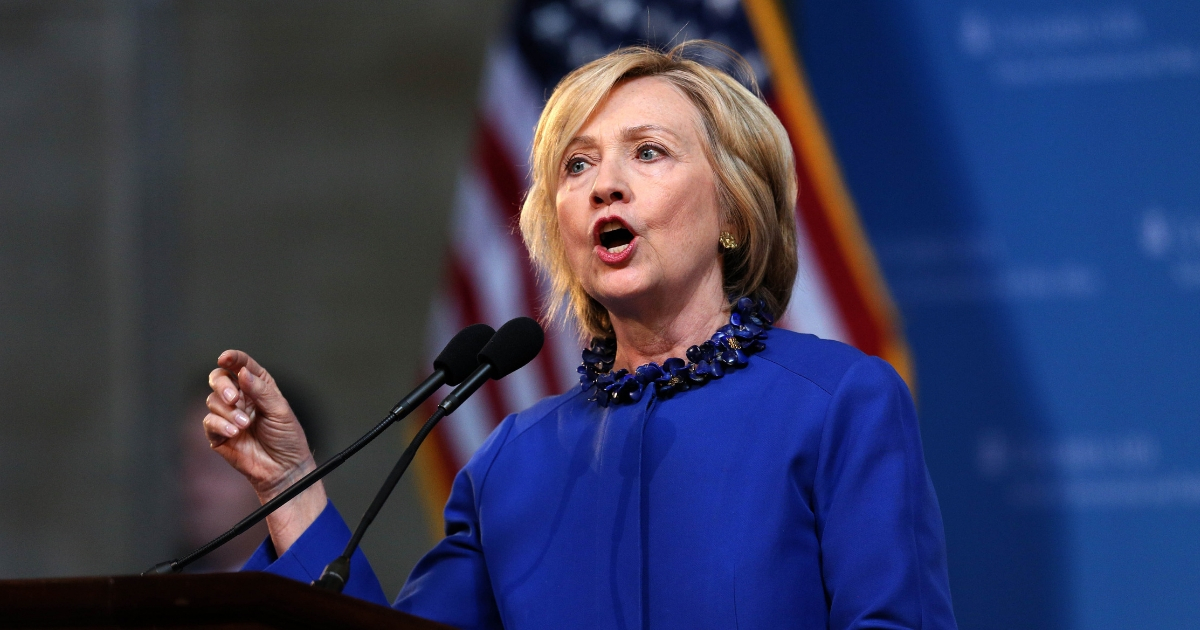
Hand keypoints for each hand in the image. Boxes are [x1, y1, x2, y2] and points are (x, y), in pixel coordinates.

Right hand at [204, 350, 325, 553]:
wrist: (283, 468)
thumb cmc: (287, 438)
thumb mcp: (280, 410)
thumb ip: (261, 390)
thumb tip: (243, 372)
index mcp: (258, 387)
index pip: (242, 366)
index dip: (233, 359)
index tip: (226, 357)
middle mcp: (241, 399)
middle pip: (219, 379)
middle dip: (222, 385)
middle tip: (234, 398)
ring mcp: (229, 416)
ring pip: (213, 400)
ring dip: (228, 412)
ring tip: (245, 425)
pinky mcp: (219, 434)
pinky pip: (210, 422)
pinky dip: (220, 424)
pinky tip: (235, 432)